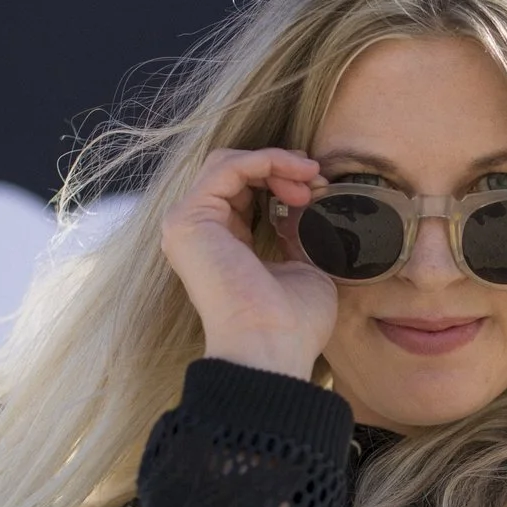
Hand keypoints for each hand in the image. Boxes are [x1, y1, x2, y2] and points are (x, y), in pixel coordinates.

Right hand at [160, 147, 338, 379]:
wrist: (273, 347)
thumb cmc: (293, 322)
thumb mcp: (303, 264)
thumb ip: (296, 231)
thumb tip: (303, 201)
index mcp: (221, 243)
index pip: (243, 189)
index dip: (281, 179)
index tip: (319, 188)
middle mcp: (199, 232)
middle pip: (233, 171)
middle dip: (279, 167)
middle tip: (316, 180)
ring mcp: (188, 225)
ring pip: (227, 162)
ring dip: (275, 162)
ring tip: (310, 178)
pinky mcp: (188, 220)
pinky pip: (227, 166)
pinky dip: (266, 159)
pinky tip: (297, 172)